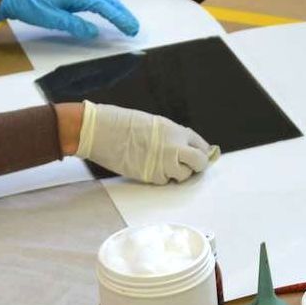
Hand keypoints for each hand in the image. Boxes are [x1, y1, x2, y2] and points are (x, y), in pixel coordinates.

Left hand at [0, 0, 138, 40]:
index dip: (118, 16)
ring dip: (115, 8)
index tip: (130, 27)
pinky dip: (106, 6)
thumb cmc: (29, 6)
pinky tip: (108, 13)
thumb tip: (93, 32)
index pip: (102, 5)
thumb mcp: (50, 19)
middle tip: (133, 27)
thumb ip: (73, 25)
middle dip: (122, 12)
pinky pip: (94, 0)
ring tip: (125, 21)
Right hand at [75, 102, 216, 183]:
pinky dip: (161, 177)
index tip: (200, 155)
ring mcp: (164, 163)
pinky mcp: (152, 176)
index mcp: (176, 131)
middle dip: (196, 165)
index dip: (201, 151)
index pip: (201, 145)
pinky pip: (165, 180)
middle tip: (188, 165)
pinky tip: (150, 167)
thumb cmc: (125, 123)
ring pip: (183, 175)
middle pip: (199, 163)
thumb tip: (186, 146)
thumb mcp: (156, 124)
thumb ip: (173, 136)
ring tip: (164, 164)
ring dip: (178, 173)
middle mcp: (174, 148)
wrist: (104, 131)